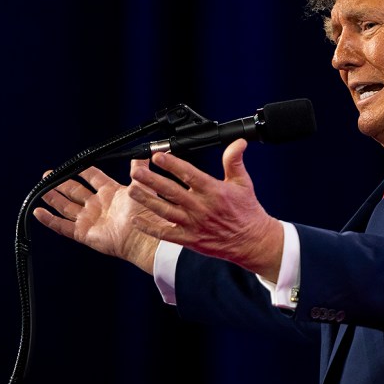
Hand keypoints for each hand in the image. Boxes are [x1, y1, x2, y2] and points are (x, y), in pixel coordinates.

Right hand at [33, 160, 160, 273]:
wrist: (143, 236)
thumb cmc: (146, 213)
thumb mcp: (142, 186)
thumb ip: (139, 169)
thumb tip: (143, 153)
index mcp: (112, 193)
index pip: (93, 177)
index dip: (83, 170)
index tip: (73, 164)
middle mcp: (98, 205)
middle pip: (75, 191)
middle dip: (61, 183)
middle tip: (48, 174)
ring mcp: (90, 219)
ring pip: (65, 206)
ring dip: (52, 198)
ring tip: (41, 189)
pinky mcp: (83, 233)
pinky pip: (62, 226)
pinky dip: (49, 219)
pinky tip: (38, 212)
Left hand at [127, 139, 283, 280]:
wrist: (252, 241)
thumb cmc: (247, 211)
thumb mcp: (243, 183)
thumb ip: (234, 161)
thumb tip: (237, 142)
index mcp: (214, 191)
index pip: (189, 174)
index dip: (172, 164)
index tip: (157, 155)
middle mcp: (201, 207)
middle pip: (171, 192)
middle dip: (151, 180)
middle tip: (135, 172)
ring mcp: (194, 224)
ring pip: (165, 211)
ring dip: (147, 201)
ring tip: (131, 191)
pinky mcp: (190, 239)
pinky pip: (166, 234)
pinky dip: (150, 228)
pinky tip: (137, 220)